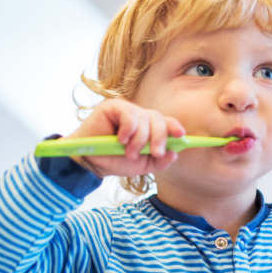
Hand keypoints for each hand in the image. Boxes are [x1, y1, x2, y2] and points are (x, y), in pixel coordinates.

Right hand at [64, 99, 183, 178]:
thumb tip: (174, 153)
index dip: (174, 126)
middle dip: (160, 137)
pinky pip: (129, 114)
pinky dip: (128, 129)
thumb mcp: (141, 165)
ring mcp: (126, 110)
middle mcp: (139, 116)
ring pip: (144, 118)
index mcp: (147, 128)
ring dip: (140, 139)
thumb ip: (159, 161)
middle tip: (155, 153)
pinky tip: (121, 139)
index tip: (181, 135)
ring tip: (128, 152)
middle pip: (158, 119)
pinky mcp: (113, 107)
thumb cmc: (114, 161)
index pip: (165, 122)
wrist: (90, 162)